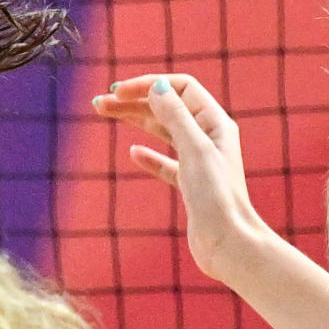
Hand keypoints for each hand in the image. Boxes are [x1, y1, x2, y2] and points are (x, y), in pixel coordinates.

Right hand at [92, 72, 266, 277]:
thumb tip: (157, 86)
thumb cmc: (216, 197)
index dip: (149, 85)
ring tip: (106, 114)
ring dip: (135, 121)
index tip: (119, 91)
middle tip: (100, 103)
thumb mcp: (194, 150)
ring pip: (163, 132)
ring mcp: (199, 161)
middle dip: (135, 101)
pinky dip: (149, 156)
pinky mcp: (190, 185)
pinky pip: (167, 163)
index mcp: (215, 123)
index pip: (180, 88)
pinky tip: (134, 153)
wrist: (228, 243)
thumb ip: (175, 117)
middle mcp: (209, 138)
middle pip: (168, 108)